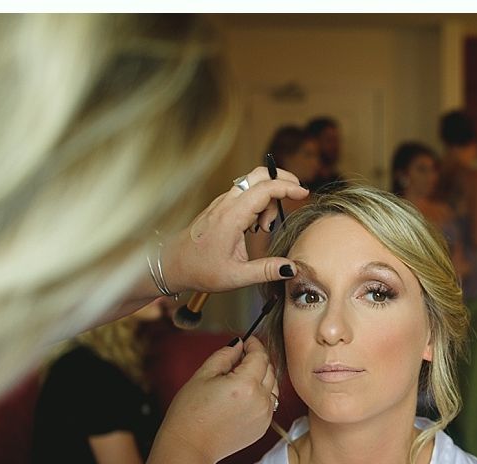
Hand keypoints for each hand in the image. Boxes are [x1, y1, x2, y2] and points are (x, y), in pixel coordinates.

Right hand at [157, 336, 279, 463]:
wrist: (190, 447)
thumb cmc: (190, 413)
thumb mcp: (203, 375)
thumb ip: (225, 355)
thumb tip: (238, 344)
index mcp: (246, 384)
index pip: (260, 356)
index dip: (255, 345)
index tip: (248, 341)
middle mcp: (261, 400)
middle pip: (270, 369)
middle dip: (258, 359)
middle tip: (240, 358)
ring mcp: (264, 415)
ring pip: (273, 386)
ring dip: (262, 377)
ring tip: (240, 378)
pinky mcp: (263, 427)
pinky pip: (269, 403)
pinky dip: (261, 394)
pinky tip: (242, 397)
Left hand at [163, 166, 308, 292]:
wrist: (171, 264)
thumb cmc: (200, 270)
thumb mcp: (236, 277)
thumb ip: (266, 271)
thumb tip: (292, 268)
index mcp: (231, 217)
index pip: (264, 189)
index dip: (288, 188)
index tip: (304, 194)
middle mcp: (226, 204)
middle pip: (258, 174)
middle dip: (281, 179)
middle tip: (296, 195)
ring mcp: (222, 202)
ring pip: (252, 183)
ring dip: (268, 197)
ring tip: (265, 227)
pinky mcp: (221, 206)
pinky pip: (245, 193)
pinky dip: (258, 202)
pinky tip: (256, 225)